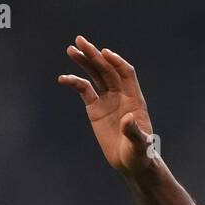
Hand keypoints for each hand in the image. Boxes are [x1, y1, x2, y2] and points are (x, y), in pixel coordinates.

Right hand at [58, 35, 154, 176]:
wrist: (131, 163)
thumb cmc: (140, 154)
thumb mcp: (139, 145)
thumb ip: (133, 131)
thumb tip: (127, 119)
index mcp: (134, 99)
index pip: (126, 73)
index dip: (116, 62)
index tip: (104, 53)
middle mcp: (121, 95)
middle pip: (107, 69)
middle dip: (94, 55)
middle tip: (80, 41)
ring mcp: (107, 100)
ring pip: (95, 75)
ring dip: (84, 62)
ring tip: (71, 49)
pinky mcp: (95, 108)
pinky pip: (84, 90)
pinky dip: (74, 83)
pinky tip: (63, 79)